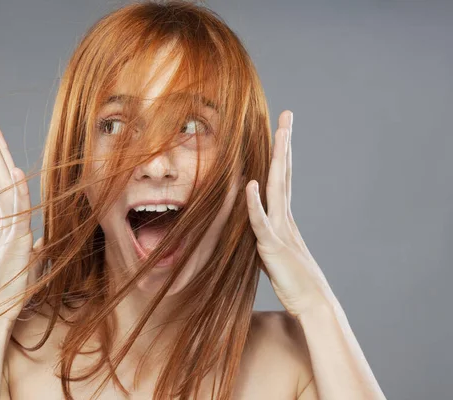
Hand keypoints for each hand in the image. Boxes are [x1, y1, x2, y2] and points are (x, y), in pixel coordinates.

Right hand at [0, 110, 43, 322]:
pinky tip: (15, 168)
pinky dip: (15, 188)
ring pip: (2, 182)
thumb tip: (46, 236)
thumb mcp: (33, 258)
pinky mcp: (12, 240)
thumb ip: (38, 243)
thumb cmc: (14, 286)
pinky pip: (14, 209)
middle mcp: (5, 217)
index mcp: (9, 218)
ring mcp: (6, 225)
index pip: (2, 178)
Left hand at [245, 110, 334, 318]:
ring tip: (280, 133)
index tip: (282, 129)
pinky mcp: (273, 247)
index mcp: (283, 217)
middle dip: (284, 143)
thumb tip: (252, 222)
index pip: (281, 178)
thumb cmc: (293, 280)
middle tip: (287, 115)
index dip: (281, 153)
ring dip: (276, 160)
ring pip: (276, 188)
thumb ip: (264, 232)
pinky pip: (261, 222)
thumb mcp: (274, 250)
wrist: (312, 304)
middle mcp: (283, 218)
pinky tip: (251, 184)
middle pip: (283, 173)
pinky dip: (255, 203)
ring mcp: (280, 230)